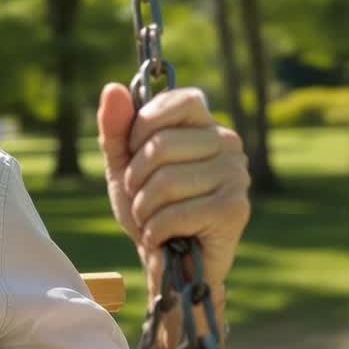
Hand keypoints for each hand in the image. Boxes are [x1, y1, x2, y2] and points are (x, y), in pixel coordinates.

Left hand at [96, 83, 249, 296]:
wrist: (167, 262)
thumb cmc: (147, 207)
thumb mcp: (123, 165)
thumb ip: (115, 128)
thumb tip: (112, 87)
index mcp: (204, 125)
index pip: (178, 99)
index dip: (144, 126)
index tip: (136, 152)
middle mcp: (228, 144)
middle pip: (162, 144)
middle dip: (135, 177)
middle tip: (140, 196)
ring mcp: (236, 176)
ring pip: (166, 180)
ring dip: (144, 207)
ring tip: (151, 218)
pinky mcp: (235, 210)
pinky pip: (177, 212)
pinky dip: (155, 228)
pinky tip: (161, 236)